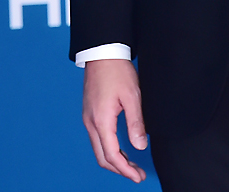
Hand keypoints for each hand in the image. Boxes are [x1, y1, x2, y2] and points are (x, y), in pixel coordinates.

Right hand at [83, 59, 147, 182]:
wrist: (102, 52)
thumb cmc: (117, 70)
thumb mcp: (132, 96)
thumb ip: (136, 123)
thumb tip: (140, 146)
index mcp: (101, 121)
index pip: (112, 156)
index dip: (125, 170)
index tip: (138, 176)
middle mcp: (91, 123)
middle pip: (102, 158)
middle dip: (120, 170)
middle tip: (138, 174)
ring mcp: (88, 118)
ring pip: (99, 149)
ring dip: (114, 160)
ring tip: (132, 164)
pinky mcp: (90, 113)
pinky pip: (97, 139)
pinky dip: (109, 149)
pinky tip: (121, 149)